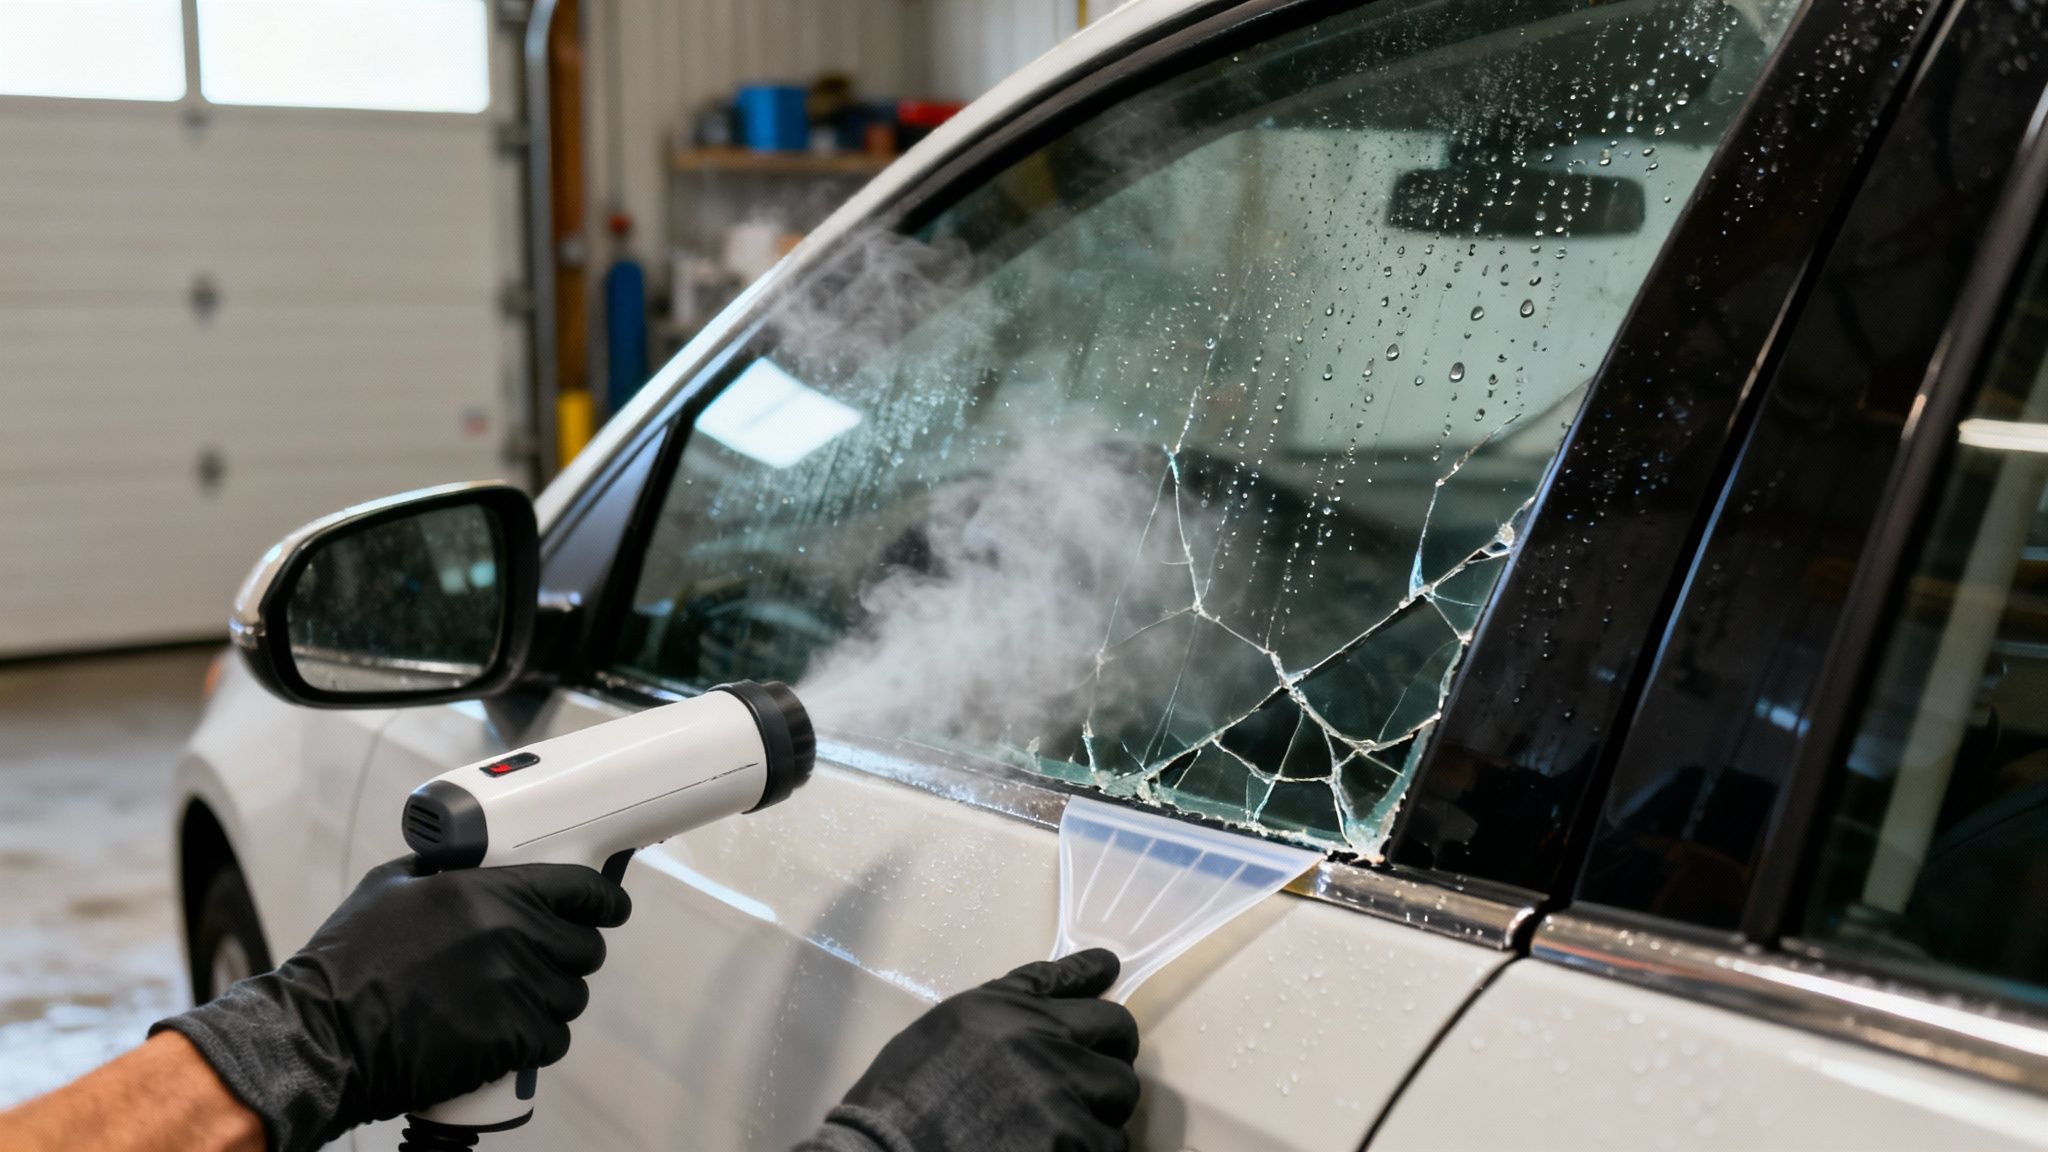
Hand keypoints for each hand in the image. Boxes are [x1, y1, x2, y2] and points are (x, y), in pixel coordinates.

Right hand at [154, 857, 630, 1151]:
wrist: (325, 1038)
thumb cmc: (347, 964)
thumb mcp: (391, 887)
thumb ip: (445, 869)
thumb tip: (471, 861)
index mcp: (489, 892)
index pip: (581, 887)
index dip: (602, 899)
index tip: (607, 905)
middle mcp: (512, 936)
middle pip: (585, 944)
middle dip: (569, 951)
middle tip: (540, 959)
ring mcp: (516, 990)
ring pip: (572, 994)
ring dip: (550, 997)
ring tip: (510, 1000)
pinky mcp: (512, 1040)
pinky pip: (554, 1038)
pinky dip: (537, 1039)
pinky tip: (506, 1033)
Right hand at [797, 949, 1140, 1151]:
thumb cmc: (905, 1098)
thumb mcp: (951, 1025)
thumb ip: (1018, 996)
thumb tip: (1090, 971)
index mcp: (1013, 1011)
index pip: (1087, 990)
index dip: (1101, 1012)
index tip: (1109, 994)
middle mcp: (1046, 1046)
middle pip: (1121, 1039)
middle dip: (1103, 1059)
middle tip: (1078, 1085)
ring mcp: (1064, 1102)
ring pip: (1120, 1099)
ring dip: (1098, 1111)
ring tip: (1056, 1127)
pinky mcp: (1073, 1148)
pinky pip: (1111, 1146)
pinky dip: (1089, 1150)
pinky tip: (1051, 1149)